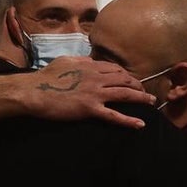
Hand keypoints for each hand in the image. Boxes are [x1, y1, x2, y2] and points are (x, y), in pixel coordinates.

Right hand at [28, 56, 154, 128]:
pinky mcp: (90, 109)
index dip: (126, 75)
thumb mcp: (65, 62)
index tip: (131, 80)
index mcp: (90, 66)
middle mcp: (96, 78)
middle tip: (145, 92)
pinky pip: (114, 115)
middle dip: (138, 85)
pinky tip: (140, 124)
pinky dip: (129, 121)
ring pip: (125, 94)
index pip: (115, 68)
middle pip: (124, 79)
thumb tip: (89, 61)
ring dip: (141, 98)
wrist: (34, 91)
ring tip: (151, 102)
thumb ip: (80, 62)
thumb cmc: (45, 77)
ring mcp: (95, 93)